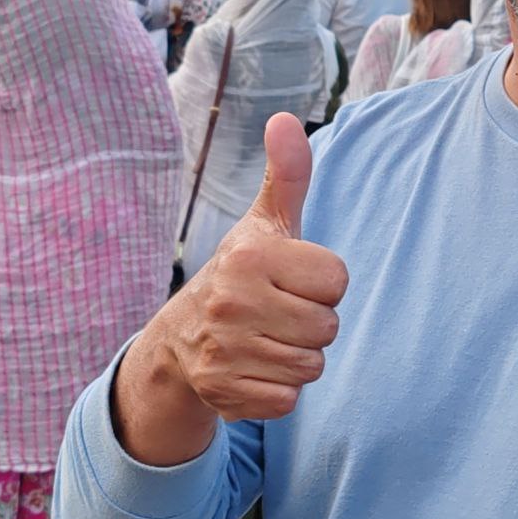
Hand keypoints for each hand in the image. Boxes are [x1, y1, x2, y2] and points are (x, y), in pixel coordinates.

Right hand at [152, 112, 347, 423]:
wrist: (180, 338)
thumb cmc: (245, 271)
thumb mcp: (266, 221)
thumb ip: (288, 173)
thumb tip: (284, 119)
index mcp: (251, 256)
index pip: (337, 280)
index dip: (324, 282)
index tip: (295, 278)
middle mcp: (232, 301)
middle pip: (328, 326)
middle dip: (313, 322)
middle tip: (280, 311)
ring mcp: (224, 350)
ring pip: (311, 366)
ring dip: (298, 356)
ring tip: (267, 337)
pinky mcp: (223, 394)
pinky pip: (288, 400)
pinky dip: (278, 389)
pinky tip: (255, 367)